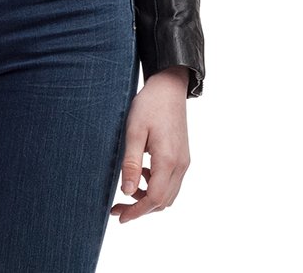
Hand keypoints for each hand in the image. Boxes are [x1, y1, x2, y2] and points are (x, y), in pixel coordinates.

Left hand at [110, 65, 190, 223]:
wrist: (169, 87)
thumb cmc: (149, 105)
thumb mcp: (134, 131)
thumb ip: (131, 163)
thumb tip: (127, 192)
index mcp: (168, 160)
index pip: (154, 199)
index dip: (136, 211)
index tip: (119, 216)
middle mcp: (180, 165)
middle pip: (163, 202)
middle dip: (141, 208)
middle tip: (118, 207)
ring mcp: (184, 162)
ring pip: (168, 194)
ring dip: (149, 199)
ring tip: (128, 190)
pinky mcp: (183, 157)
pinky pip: (172, 182)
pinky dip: (156, 187)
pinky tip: (141, 174)